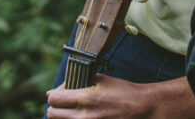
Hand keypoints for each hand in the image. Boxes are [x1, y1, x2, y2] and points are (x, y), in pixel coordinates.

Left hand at [45, 75, 194, 117]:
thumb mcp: (100, 80)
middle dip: (56, 107)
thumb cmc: (122, 91)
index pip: (53, 99)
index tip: (61, 94)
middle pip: (52, 114)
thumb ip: (76, 84)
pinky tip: (81, 116)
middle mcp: (84, 116)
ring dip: (63, 117)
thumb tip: (52, 93)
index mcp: (86, 98)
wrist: (142, 108)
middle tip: (65, 104)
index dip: (55, 95)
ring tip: (73, 111)